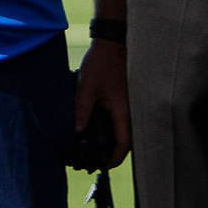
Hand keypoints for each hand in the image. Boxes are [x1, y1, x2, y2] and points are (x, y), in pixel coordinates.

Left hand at [73, 39, 131, 168]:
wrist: (112, 41)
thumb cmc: (101, 62)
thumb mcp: (86, 88)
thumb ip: (81, 111)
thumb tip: (76, 133)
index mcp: (123, 112)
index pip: (123, 146)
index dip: (113, 160)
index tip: (100, 167)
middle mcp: (131, 111)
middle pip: (125, 142)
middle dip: (111, 153)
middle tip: (93, 160)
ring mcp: (130, 105)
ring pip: (124, 131)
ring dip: (112, 141)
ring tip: (93, 146)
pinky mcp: (126, 99)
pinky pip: (122, 120)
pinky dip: (112, 128)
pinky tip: (98, 127)